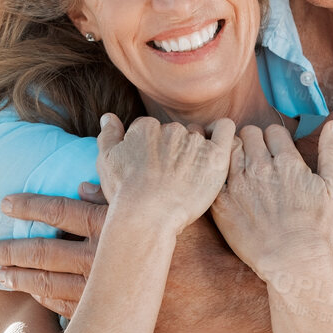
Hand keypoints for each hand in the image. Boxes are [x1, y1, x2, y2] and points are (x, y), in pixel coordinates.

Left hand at [0, 185, 254, 332]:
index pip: (64, 214)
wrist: (225, 296)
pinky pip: (73, 311)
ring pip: (55, 285)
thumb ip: (124, 196)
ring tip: (0, 275)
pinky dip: (50, 302)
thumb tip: (82, 185)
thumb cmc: (201, 245)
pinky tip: (34, 296)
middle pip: (50, 253)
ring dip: (25, 279)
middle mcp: (109, 261)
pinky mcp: (118, 318)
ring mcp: (111, 293)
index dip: (32, 207)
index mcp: (119, 228)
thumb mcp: (169, 210)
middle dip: (16, 249)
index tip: (5, 203)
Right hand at [95, 112, 233, 232]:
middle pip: (176, 133)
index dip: (153, 149)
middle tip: (171, 177)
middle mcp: (171, 129)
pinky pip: (226, 129)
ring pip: (198, 135)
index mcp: (145, 127)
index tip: (153, 169)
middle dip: (174, 150)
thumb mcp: (106, 161)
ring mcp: (194, 141)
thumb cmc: (125, 193)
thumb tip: (108, 117)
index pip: (152, 130)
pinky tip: (214, 152)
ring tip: (189, 176)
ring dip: (195, 149)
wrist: (147, 216)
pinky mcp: (216, 155)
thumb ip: (108, 135)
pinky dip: (222, 134)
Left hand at [212, 121, 332, 278]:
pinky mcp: (221, 203)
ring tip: (244, 171)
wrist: (292, 262)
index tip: (277, 153)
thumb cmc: (316, 228)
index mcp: (286, 161)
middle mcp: (260, 168)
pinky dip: (219, 175)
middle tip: (259, 160)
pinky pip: (214, 175)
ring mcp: (238, 185)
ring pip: (229, 150)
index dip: (276, 140)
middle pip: (248, 135)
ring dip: (236, 155)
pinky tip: (229, 186)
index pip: (273, 131)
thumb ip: (332, 153)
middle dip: (254, 142)